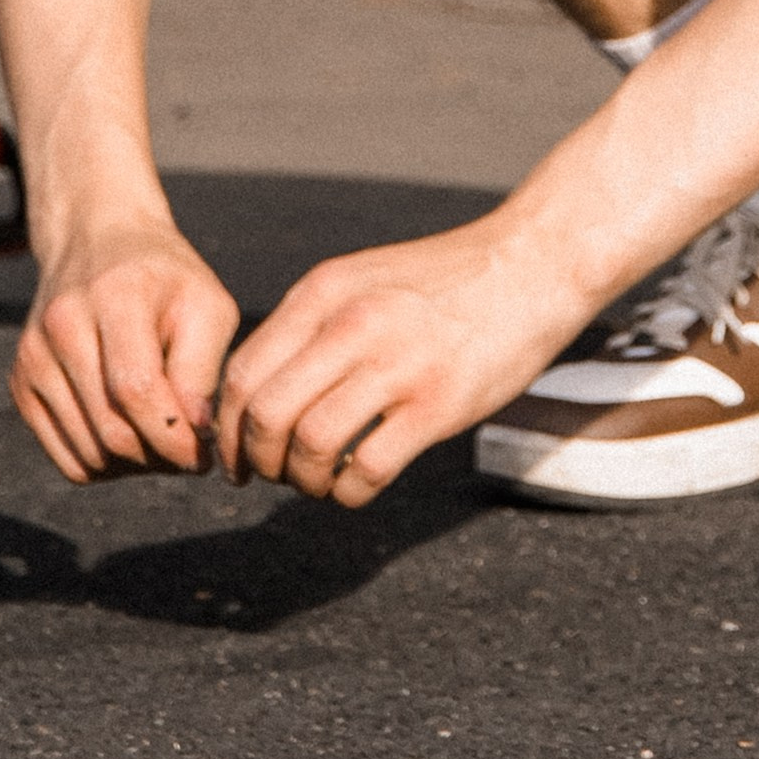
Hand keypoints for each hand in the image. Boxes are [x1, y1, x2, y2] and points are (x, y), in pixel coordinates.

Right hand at [12, 215, 240, 483]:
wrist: (97, 241)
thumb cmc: (165, 280)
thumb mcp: (206, 305)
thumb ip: (203, 369)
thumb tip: (196, 434)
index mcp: (114, 297)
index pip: (136, 391)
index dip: (176, 436)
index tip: (205, 452)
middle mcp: (62, 325)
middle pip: (111, 430)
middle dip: (161, 457)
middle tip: (191, 453)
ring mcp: (34, 356)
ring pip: (89, 454)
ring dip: (135, 465)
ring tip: (163, 439)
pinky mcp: (21, 383)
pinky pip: (68, 459)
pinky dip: (105, 464)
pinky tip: (131, 436)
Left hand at [214, 216, 582, 504]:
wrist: (531, 265)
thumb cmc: (445, 281)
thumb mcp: (363, 279)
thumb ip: (313, 325)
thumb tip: (260, 392)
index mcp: (324, 293)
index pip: (243, 373)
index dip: (227, 428)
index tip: (237, 455)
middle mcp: (352, 325)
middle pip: (265, 414)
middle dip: (257, 461)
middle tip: (271, 476)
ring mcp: (397, 365)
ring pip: (308, 445)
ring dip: (301, 480)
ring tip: (317, 481)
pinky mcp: (438, 405)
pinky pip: (367, 469)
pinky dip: (348, 493)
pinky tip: (356, 487)